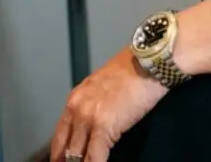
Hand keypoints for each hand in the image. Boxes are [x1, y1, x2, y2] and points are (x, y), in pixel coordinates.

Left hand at [50, 48, 166, 161]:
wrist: (150, 59)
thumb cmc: (134, 67)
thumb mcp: (104, 83)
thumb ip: (94, 103)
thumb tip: (95, 124)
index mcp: (76, 98)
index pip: (60, 135)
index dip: (61, 153)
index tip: (65, 161)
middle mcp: (77, 108)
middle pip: (64, 148)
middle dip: (68, 161)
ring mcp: (88, 119)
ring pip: (75, 156)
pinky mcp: (104, 128)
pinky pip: (94, 158)